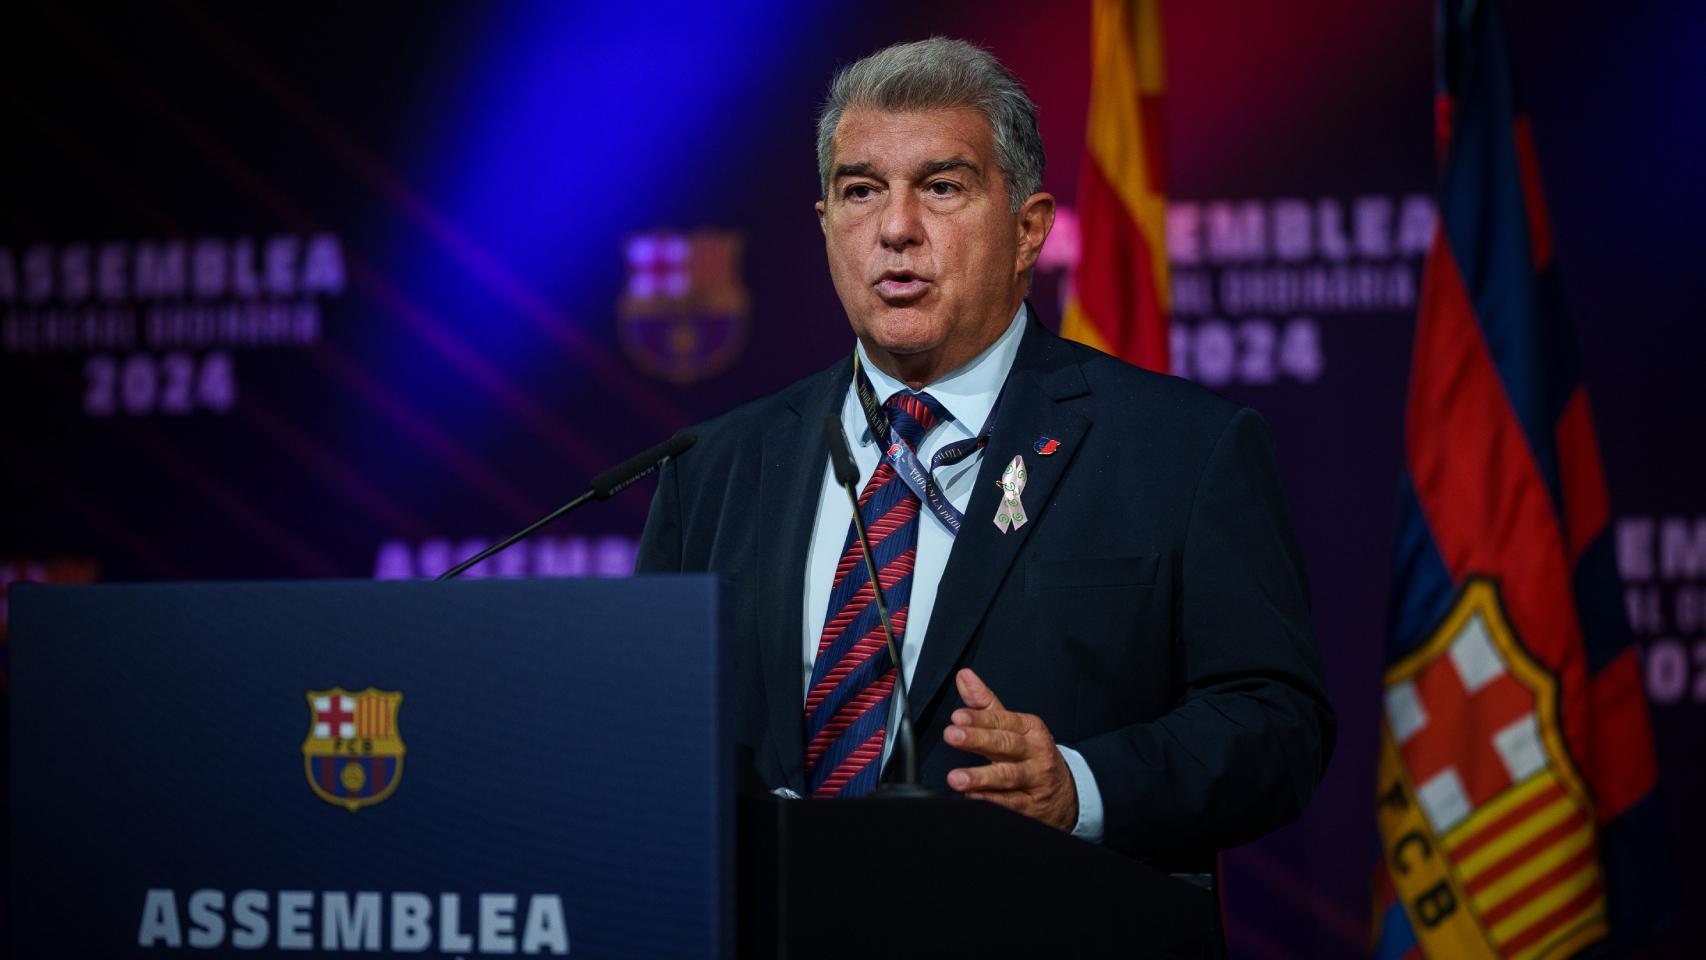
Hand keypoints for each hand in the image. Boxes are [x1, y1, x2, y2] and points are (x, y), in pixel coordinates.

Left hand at [943, 668, 1077, 830]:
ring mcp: (1035, 780)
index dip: (980, 719)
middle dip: (978, 739)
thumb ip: (985, 704)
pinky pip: (1011, 803)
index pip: (1003, 721)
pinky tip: (972, 797)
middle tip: (952, 735)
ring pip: (1008, 776)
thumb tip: (964, 676)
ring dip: (981, 777)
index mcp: (1030, 729)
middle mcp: (1035, 753)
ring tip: (956, 778)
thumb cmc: (1031, 754)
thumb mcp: (1013, 727)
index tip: (957, 716)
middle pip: (1006, 744)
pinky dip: (992, 800)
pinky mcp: (1031, 805)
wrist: (1065, 794)